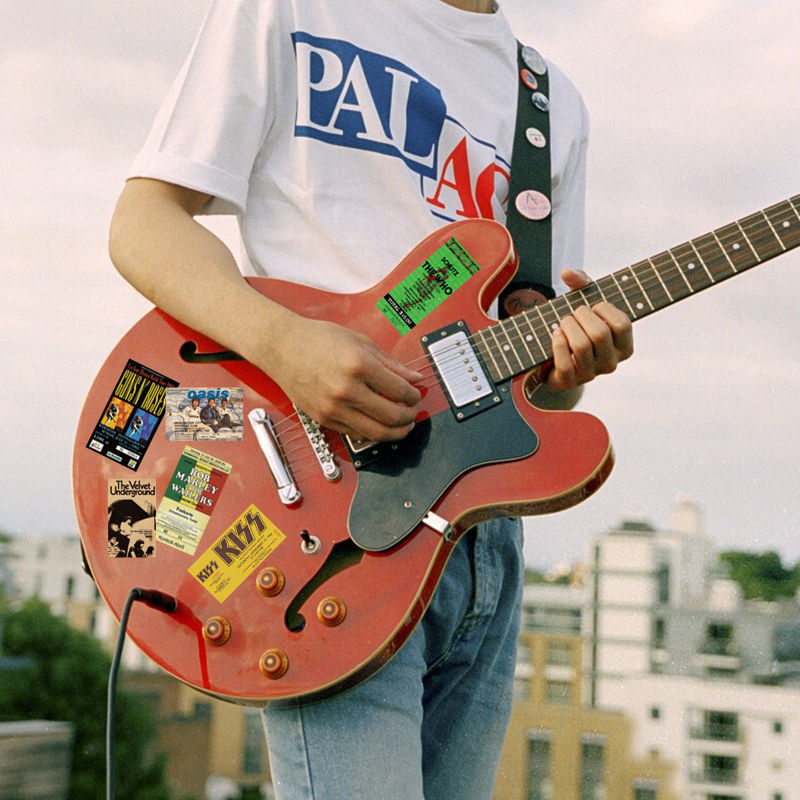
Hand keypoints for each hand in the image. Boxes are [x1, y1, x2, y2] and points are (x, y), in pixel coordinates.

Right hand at [268, 313, 422, 441]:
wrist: (281, 347)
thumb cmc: (318, 339)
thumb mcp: (360, 341)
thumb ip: (391, 363)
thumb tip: (414, 378)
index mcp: (358, 365)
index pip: (400, 390)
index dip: (414, 395)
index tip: (415, 394)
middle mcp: (346, 389)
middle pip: (392, 415)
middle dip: (409, 416)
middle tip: (413, 411)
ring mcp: (333, 407)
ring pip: (376, 432)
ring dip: (396, 431)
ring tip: (403, 425)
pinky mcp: (324, 418)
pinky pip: (356, 434)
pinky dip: (373, 432)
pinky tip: (379, 424)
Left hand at [545, 268, 633, 391]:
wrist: (556, 360)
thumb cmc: (578, 328)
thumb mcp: (585, 303)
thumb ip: (581, 283)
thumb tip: (568, 273)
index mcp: (624, 346)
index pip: (623, 324)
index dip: (605, 309)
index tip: (594, 306)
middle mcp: (611, 363)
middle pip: (600, 334)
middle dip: (582, 316)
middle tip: (574, 313)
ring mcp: (591, 374)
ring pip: (582, 346)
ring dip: (568, 327)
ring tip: (563, 322)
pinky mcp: (570, 381)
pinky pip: (565, 362)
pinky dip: (557, 343)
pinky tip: (555, 334)